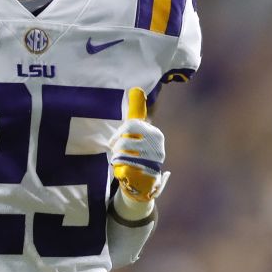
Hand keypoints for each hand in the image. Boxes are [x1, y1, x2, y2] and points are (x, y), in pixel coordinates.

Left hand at [109, 87, 168, 202]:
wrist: (144, 182)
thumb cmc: (138, 152)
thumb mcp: (139, 132)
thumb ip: (137, 112)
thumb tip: (136, 89)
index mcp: (155, 134)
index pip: (131, 126)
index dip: (119, 134)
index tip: (114, 142)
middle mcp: (156, 146)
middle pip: (125, 140)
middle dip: (117, 146)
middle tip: (116, 151)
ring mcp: (152, 161)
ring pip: (122, 154)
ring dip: (117, 158)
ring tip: (121, 161)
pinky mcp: (145, 175)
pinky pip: (123, 168)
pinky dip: (119, 169)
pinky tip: (124, 171)